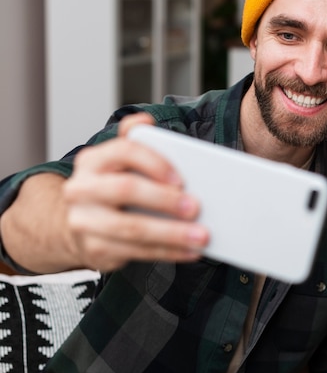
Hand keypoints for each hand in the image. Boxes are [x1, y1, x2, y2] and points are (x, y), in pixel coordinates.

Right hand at [62, 113, 208, 271]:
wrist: (80, 223)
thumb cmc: (111, 187)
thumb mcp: (120, 161)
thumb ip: (135, 140)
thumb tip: (146, 119)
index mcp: (93, 160)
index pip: (124, 150)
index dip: (154, 163)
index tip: (181, 178)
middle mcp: (82, 188)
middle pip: (126, 189)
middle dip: (165, 200)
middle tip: (196, 207)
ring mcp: (84, 220)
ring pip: (131, 227)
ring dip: (172, 233)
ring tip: (201, 236)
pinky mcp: (94, 249)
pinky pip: (136, 252)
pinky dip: (168, 252)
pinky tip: (189, 251)